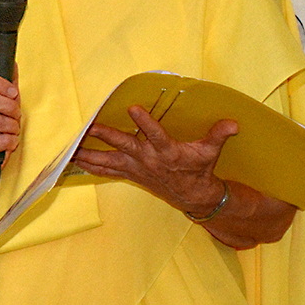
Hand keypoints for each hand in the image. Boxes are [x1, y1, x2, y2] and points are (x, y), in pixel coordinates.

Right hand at [0, 71, 21, 179]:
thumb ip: (9, 84)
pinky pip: (3, 139)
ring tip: (9, 131)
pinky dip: (11, 142)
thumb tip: (12, 64)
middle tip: (14, 116)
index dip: (1, 84)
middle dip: (11, 109)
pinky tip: (6, 143)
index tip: (13, 93)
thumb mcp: (5, 104)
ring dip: (12, 127)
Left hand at [71, 105, 232, 216]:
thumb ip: (218, 135)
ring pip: (108, 160)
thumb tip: (233, 123)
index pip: (155, 134)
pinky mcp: (129, 174)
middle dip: (106, 136)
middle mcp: (147, 160)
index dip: (145, 122)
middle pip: (124, 146)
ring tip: (70, 148)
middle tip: (89, 127)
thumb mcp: (210, 152)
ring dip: (89, 154)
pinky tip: (73, 161)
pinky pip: (104, 170)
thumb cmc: (199, 170)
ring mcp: (135, 168)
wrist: (193, 196)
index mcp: (167, 151)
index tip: (133, 108)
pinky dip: (89, 166)